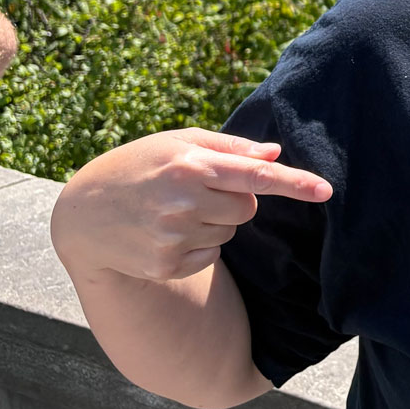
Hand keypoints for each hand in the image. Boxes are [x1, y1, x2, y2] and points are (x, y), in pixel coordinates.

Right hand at [51, 128, 332, 284]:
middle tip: (197, 191)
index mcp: (190, 165)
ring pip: (230, 233)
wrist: (83, 213)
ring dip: (213, 223)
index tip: (326, 191)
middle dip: (234, 201)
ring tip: (173, 210)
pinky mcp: (167, 265)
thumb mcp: (178, 143)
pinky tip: (166, 233)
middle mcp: (183, 201)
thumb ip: (230, 148)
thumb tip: (276, 153)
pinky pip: (212, 255)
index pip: (256, 176)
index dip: (295, 183)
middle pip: (248, 209)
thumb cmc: (139, 166)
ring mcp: (173, 237)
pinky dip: (199, 246)